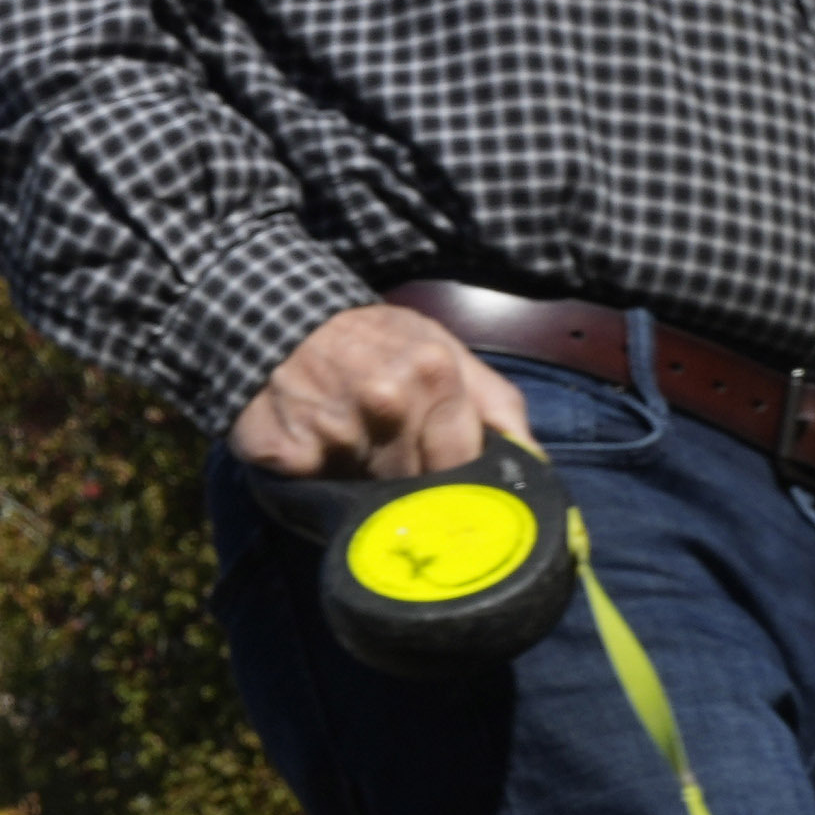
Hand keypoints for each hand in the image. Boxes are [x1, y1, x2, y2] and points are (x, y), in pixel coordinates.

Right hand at [226, 305, 542, 484]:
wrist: (279, 316)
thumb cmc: (374, 341)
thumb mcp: (443, 350)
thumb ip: (497, 403)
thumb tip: (535, 463)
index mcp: (435, 372)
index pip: (464, 465)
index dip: (456, 488)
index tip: (449, 499)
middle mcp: (387, 398)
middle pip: (416, 488)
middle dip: (407, 485)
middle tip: (389, 458)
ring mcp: (335, 426)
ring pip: (365, 497)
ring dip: (359, 482)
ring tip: (348, 443)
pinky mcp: (285, 452)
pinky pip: (312, 494)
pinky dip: (311, 480)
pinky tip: (309, 446)